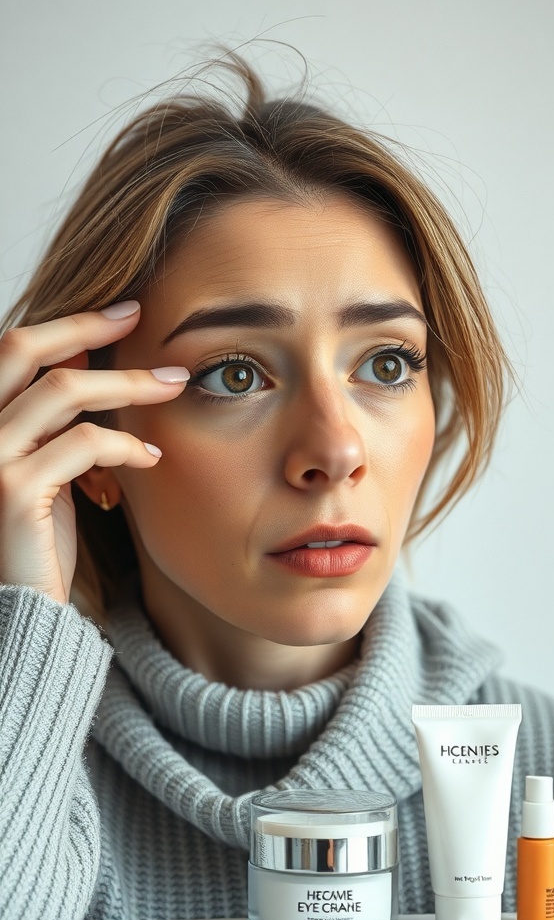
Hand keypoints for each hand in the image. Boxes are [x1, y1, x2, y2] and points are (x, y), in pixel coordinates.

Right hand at [0, 302, 188, 603]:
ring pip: (62, 391)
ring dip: (126, 384)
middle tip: (141, 319)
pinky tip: (151, 455)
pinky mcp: (11, 491)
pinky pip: (82, 444)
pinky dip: (124, 443)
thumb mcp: (46, 466)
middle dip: (87, 327)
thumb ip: (53, 418)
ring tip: (171, 385)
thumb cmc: (37, 539)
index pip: (13, 348)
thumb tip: (81, 354)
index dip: (68, 324)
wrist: (23, 608)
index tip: (124, 312)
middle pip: (24, 349)